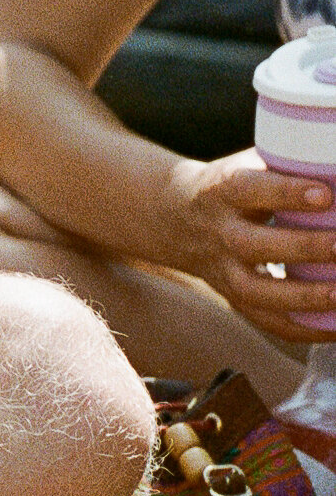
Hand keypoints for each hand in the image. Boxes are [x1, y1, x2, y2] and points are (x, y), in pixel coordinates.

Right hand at [164, 150, 335, 342]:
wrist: (175, 217)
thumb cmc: (230, 185)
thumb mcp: (246, 166)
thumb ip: (286, 167)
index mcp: (223, 190)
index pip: (253, 189)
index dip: (288, 193)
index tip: (326, 194)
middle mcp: (220, 232)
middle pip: (256, 245)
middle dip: (304, 248)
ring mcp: (224, 271)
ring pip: (258, 292)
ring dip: (303, 297)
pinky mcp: (234, 299)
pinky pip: (267, 322)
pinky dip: (303, 330)